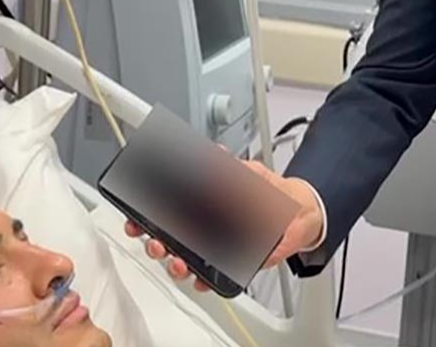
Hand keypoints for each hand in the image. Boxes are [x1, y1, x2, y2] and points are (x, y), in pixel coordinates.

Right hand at [124, 161, 324, 291]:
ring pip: (183, 260)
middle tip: (156, 242)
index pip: (167, 212)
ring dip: (174, 263)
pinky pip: (210, 276)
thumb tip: (217, 155)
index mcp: (203, 204)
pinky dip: (202, 280)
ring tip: (177, 260)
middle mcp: (203, 227)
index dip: (146, 218)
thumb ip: (233, 168)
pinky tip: (200, 279)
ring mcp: (214, 247)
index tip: (136, 220)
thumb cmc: (271, 191)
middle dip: (155, 244)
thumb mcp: (251, 174)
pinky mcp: (230, 263)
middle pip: (167, 240)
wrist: (299, 211)